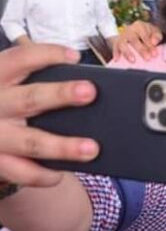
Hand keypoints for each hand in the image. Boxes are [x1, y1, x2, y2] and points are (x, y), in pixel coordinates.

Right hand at [0, 45, 98, 186]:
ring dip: (62, 146)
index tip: (74, 56)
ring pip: (30, 141)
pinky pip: (21, 172)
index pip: (18, 59)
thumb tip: (84, 89)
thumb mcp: (6, 87)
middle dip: (60, 95)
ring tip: (91, 148)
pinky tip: (60, 174)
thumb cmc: (3, 104)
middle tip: (90, 92)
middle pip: (29, 99)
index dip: (46, 54)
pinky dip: (42, 175)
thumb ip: (34, 82)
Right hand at [111, 21, 161, 61]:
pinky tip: (117, 59)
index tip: (154, 54)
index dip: (150, 44)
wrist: (135, 30)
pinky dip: (116, 53)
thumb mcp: (154, 31)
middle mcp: (129, 30)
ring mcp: (122, 36)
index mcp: (139, 26)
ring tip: (133, 60)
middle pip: (133, 39)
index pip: (144, 35)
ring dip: (127, 52)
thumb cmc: (147, 32)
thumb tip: (154, 42)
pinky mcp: (116, 42)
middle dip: (141, 49)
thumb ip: (156, 36)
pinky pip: (115, 47)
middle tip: (147, 58)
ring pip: (122, 43)